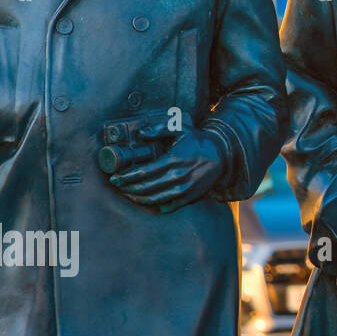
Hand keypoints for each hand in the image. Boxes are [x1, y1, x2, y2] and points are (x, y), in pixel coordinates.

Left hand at [109, 125, 229, 212]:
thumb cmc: (197, 142)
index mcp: (173, 160)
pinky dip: (154, 205)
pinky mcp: (189, 197)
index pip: (143, 173)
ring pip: (154, 198)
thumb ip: (160, 129)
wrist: (222, 155)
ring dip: (137, 197)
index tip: (115, 177)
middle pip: (145, 187)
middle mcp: (178, 176)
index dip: (126, 177)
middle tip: (117, 185)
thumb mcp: (181, 129)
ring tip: (127, 193)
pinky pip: (167, 206)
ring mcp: (184, 189)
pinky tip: (145, 200)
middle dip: (127, 187)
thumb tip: (140, 133)